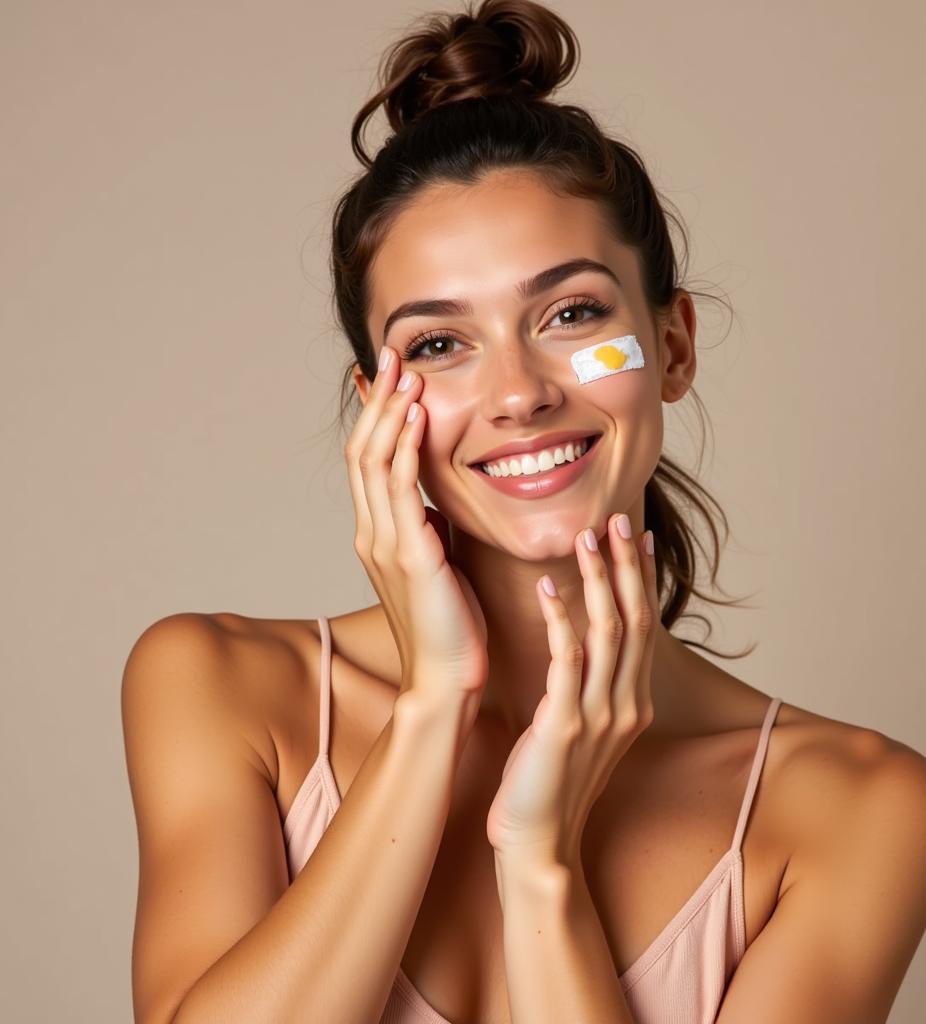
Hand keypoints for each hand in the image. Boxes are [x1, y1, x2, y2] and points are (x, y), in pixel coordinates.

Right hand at [345, 347, 488, 713]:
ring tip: (403, 370)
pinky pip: (400, 489)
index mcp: (378, 535)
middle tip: (392, 355)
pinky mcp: (411, 556)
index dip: (376, 417)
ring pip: (374, 462)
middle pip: (362, 452)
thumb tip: (438, 501)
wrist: (449, 679)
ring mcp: (386, 544)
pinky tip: (417, 415)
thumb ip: (430, 529)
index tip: (391, 377)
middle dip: (377, 401)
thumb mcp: (437, 564)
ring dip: (389, 413)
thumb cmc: (450, 625)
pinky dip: (405, 448)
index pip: (368, 462)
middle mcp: (372, 534)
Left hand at [485, 513, 658, 865]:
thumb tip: (583, 642)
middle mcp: (626, 705)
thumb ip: (590, 685)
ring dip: (599, 580)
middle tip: (617, 518)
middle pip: (636, 619)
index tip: (638, 537)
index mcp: (633, 703)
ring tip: (586, 537)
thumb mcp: (583, 728)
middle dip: (628, 566)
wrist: (539, 842)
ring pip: (609, 631)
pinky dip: (561, 619)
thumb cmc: (551, 782)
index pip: (645, 628)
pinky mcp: (566, 723)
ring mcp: (600, 715)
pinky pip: (567, 659)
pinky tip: (548, 587)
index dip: (643, 580)